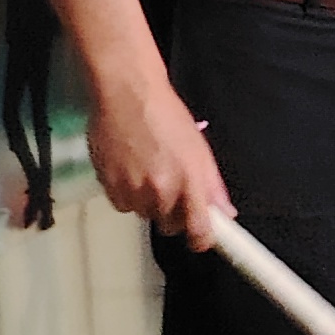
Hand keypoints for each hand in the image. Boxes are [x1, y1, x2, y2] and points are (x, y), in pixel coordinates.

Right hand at [91, 72, 235, 246]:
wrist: (126, 95)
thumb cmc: (166, 116)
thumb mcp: (199, 149)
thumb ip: (212, 186)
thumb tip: (225, 213)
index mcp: (189, 180)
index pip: (199, 231)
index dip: (202, 239)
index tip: (203, 239)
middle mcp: (161, 190)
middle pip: (171, 226)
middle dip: (175, 214)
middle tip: (174, 188)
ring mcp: (133, 191)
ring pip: (146, 215)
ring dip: (150, 202)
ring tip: (150, 170)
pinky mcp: (109, 187)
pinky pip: (124, 205)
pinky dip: (129, 195)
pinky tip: (131, 169)